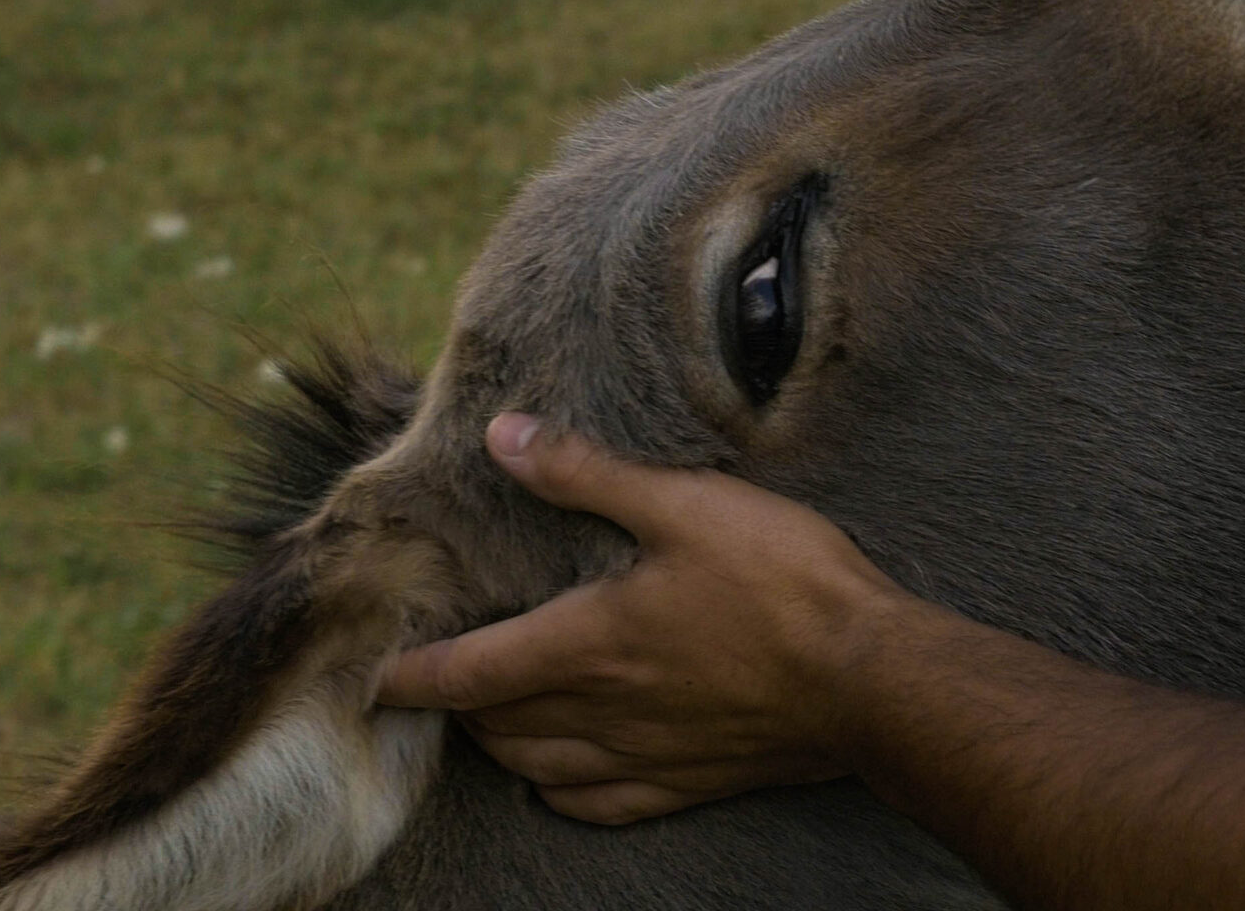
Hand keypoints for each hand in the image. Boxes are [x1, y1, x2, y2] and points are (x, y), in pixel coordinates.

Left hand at [376, 413, 916, 824]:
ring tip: (489, 720)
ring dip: (503, 746)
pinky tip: (563, 779)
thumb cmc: (784, 585)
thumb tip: (503, 439)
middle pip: (497, 725)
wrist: (871, 681)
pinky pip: (602, 804)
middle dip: (455, 706)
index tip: (373, 673)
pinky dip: (566, 792)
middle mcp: (604, 712)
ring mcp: (647, 755)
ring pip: (542, 767)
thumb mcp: (686, 504)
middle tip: (435, 680)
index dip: (412, 675)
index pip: (469, 671)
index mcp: (589, 643)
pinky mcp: (692, 781)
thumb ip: (587, 475)